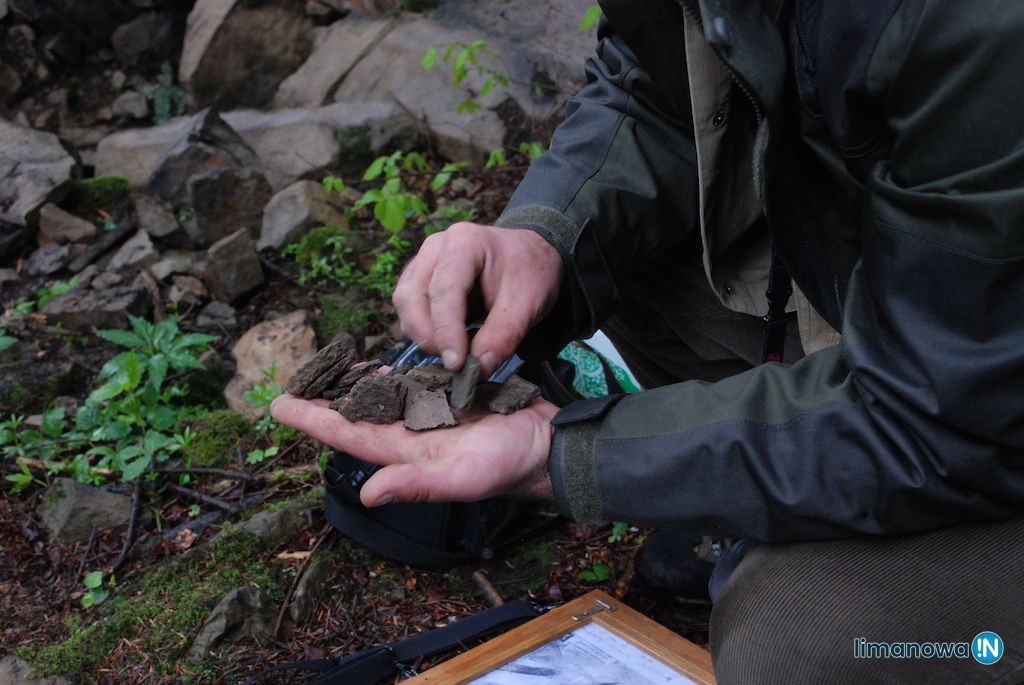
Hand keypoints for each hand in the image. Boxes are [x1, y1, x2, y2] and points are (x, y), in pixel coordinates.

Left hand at [270, 394, 558, 506]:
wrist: (544, 443)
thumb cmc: (507, 464)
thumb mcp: (462, 478)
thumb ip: (417, 485)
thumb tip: (368, 495)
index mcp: (404, 451)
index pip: (348, 435)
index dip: (313, 420)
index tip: (279, 405)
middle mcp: (409, 432)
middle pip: (356, 413)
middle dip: (324, 399)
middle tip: (293, 381)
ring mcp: (427, 415)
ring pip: (380, 397)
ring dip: (352, 385)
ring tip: (326, 369)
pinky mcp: (447, 399)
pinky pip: (409, 385)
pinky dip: (389, 375)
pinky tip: (375, 366)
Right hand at [393, 222, 561, 374]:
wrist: (530, 256)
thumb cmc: (530, 273)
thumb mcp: (529, 303)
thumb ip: (504, 335)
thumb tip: (478, 368)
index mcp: (465, 242)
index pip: (444, 289)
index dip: (446, 329)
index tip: (456, 363)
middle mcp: (436, 247)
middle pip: (412, 295)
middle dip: (428, 334)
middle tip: (454, 363)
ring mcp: (424, 261)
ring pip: (405, 302)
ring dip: (422, 334)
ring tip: (454, 353)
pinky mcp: (420, 278)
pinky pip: (409, 307)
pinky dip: (424, 330)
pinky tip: (449, 342)